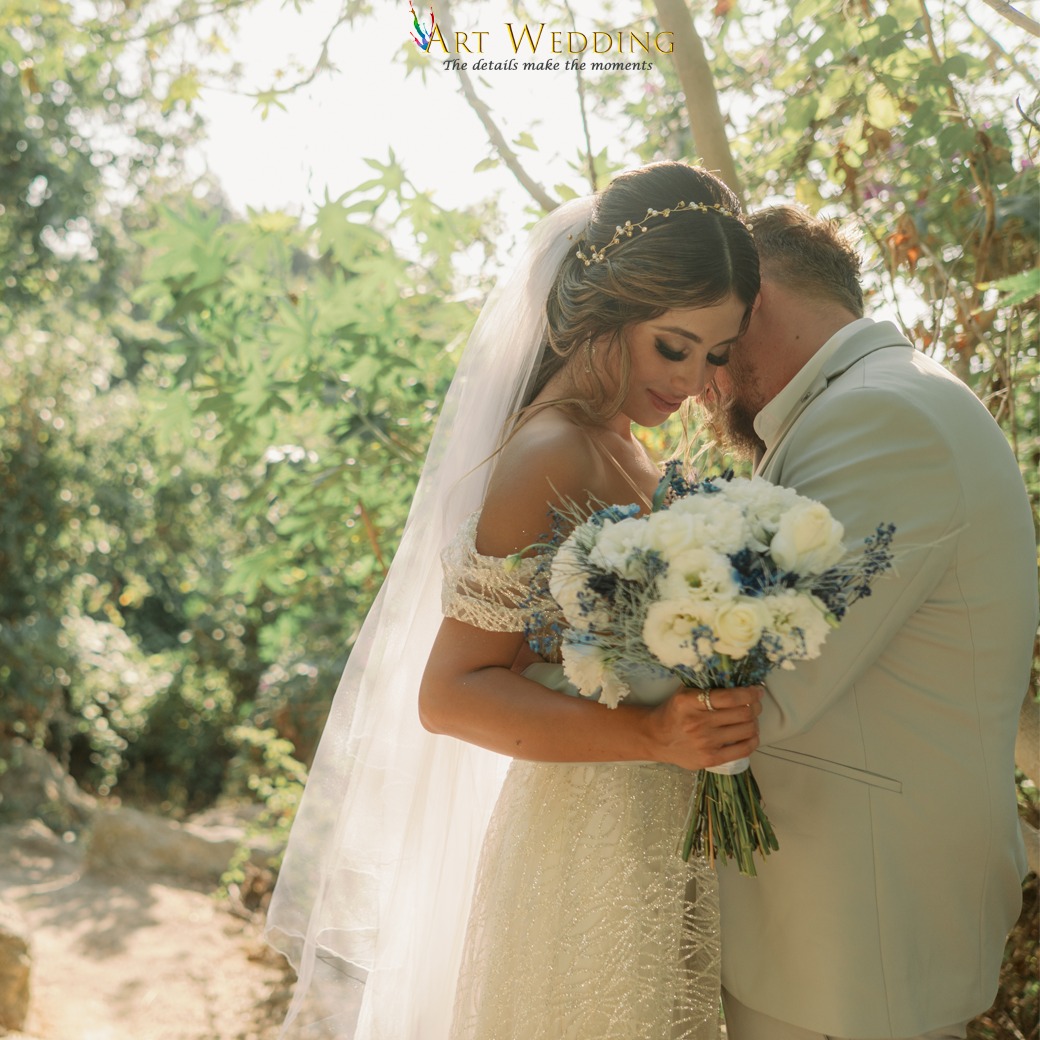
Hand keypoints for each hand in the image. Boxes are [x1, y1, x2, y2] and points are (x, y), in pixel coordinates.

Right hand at [643, 685, 761, 770]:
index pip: (729, 697)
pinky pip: (743, 749)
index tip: (756, 690)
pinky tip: (750, 734)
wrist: (656, 738)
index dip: (749, 693)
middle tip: (755, 704)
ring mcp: (705, 743)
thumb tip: (739, 684)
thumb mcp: (684, 693)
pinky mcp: (710, 759)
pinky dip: (753, 740)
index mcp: (690, 702)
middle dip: (755, 706)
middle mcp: (698, 723)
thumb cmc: (674, 712)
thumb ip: (707, 688)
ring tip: (751, 718)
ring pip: (747, 730)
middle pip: (743, 713)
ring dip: (755, 722)